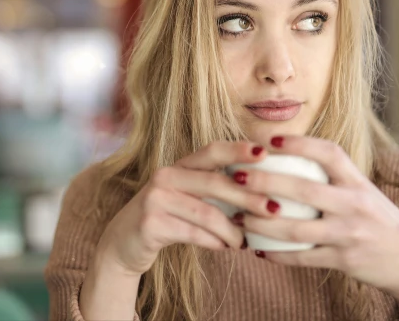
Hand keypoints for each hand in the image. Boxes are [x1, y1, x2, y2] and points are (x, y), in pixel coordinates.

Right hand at [96, 141, 278, 276]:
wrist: (123, 244)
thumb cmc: (167, 219)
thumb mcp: (187, 198)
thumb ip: (214, 191)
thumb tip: (263, 194)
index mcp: (179, 166)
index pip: (212, 150)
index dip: (238, 149)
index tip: (265, 153)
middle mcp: (165, 176)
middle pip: (214, 182)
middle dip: (248, 196)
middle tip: (275, 209)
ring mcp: (155, 199)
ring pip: (206, 212)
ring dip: (232, 230)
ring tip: (245, 242)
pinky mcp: (150, 224)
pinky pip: (193, 233)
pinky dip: (214, 242)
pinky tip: (225, 248)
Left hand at [235, 136, 398, 320]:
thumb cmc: (378, 219)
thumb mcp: (363, 191)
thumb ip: (334, 177)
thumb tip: (288, 155)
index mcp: (358, 182)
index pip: (329, 153)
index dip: (299, 143)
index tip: (270, 139)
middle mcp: (355, 204)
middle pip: (303, 190)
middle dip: (266, 182)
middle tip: (237, 176)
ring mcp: (350, 234)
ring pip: (297, 229)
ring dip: (262, 224)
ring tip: (239, 217)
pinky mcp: (345, 260)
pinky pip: (304, 258)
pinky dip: (278, 255)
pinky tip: (259, 250)